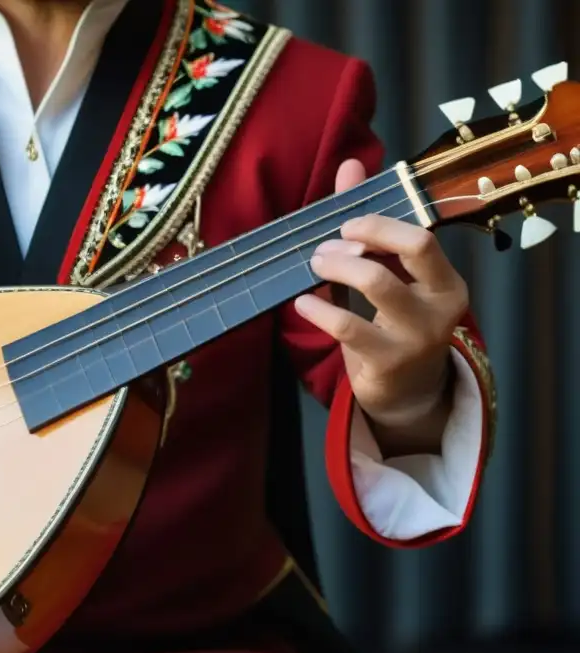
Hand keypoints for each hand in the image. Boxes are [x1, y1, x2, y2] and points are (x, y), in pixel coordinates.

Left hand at [293, 159, 467, 430]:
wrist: (406, 394)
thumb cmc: (391, 326)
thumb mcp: (385, 276)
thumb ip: (367, 226)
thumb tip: (351, 164)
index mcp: (446, 279)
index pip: (422, 234)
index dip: (381, 221)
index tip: (346, 223)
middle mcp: (442, 304)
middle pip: (415, 246)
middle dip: (366, 233)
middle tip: (327, 244)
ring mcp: (419, 334)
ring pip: (378, 282)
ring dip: (338, 266)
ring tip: (313, 266)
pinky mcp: (390, 361)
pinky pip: (348, 325)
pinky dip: (318, 309)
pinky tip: (301, 304)